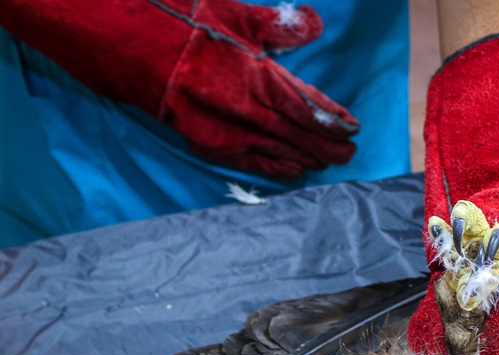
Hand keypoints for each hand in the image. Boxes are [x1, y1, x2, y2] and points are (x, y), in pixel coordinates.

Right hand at [1, 0, 356, 177]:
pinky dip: (274, 166)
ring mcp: (220, 129)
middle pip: (294, 134)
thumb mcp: (231, 12)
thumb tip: (312, 27)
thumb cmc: (178, 21)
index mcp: (250, 75)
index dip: (330, 118)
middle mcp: (238, 108)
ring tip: (329, 162)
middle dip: (324, 144)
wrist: (122, 43)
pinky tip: (293, 171)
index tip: (352, 126)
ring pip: (275, 151)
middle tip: (349, 153)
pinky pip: (247, 160)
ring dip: (305, 158)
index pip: (302, 104)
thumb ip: (276, 25)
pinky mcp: (203, 140)